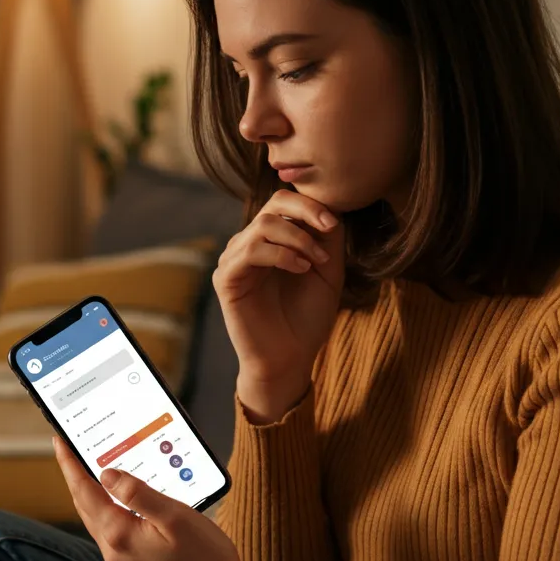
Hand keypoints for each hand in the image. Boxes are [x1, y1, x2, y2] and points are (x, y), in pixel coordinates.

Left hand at [53, 437, 246, 560]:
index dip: (70, 464)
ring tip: (92, 469)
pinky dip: (110, 510)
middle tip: (72, 449)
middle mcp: (115, 551)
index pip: (84, 492)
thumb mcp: (174, 516)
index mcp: (120, 535)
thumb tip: (106, 474)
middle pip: (86, 506)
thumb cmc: (205, 559)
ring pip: (98, 520)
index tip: (60, 441)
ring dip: (92, 494)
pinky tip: (122, 501)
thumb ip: (138, 493)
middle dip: (77, 476)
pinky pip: (114, 532)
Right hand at [213, 190, 344, 420]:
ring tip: (315, 262)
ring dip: (297, 238)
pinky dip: (280, 255)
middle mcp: (248, 244)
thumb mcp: (327, 272)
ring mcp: (234, 260)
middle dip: (305, 212)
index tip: (333, 224)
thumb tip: (328, 206)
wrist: (290, 359)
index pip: (284, 201)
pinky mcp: (226, 279)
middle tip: (328, 229)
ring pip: (263, 225)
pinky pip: (250, 251)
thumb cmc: (307, 319)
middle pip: (272, 204)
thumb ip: (327, 239)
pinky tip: (301, 269)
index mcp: (270, 240)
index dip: (310, 204)